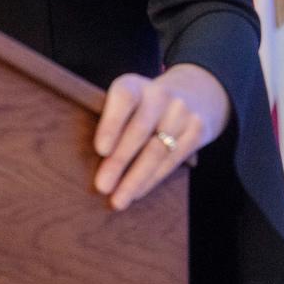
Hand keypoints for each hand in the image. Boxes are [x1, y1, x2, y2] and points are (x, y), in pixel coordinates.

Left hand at [92, 64, 230, 211]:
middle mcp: (160, 94)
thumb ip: (112, 119)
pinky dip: (152, 179)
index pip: (124, 98)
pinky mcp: (197, 130)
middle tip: (102, 186)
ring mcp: (182, 112)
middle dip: (119, 161)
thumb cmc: (143, 105)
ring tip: (118, 199)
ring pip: (157, 150)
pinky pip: (172, 160)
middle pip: (139, 130)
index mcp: (135, 84)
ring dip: (135, 179)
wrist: (193, 93)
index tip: (100, 150)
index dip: (112, 123)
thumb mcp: (128, 100)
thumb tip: (87, 159)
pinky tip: (137, 192)